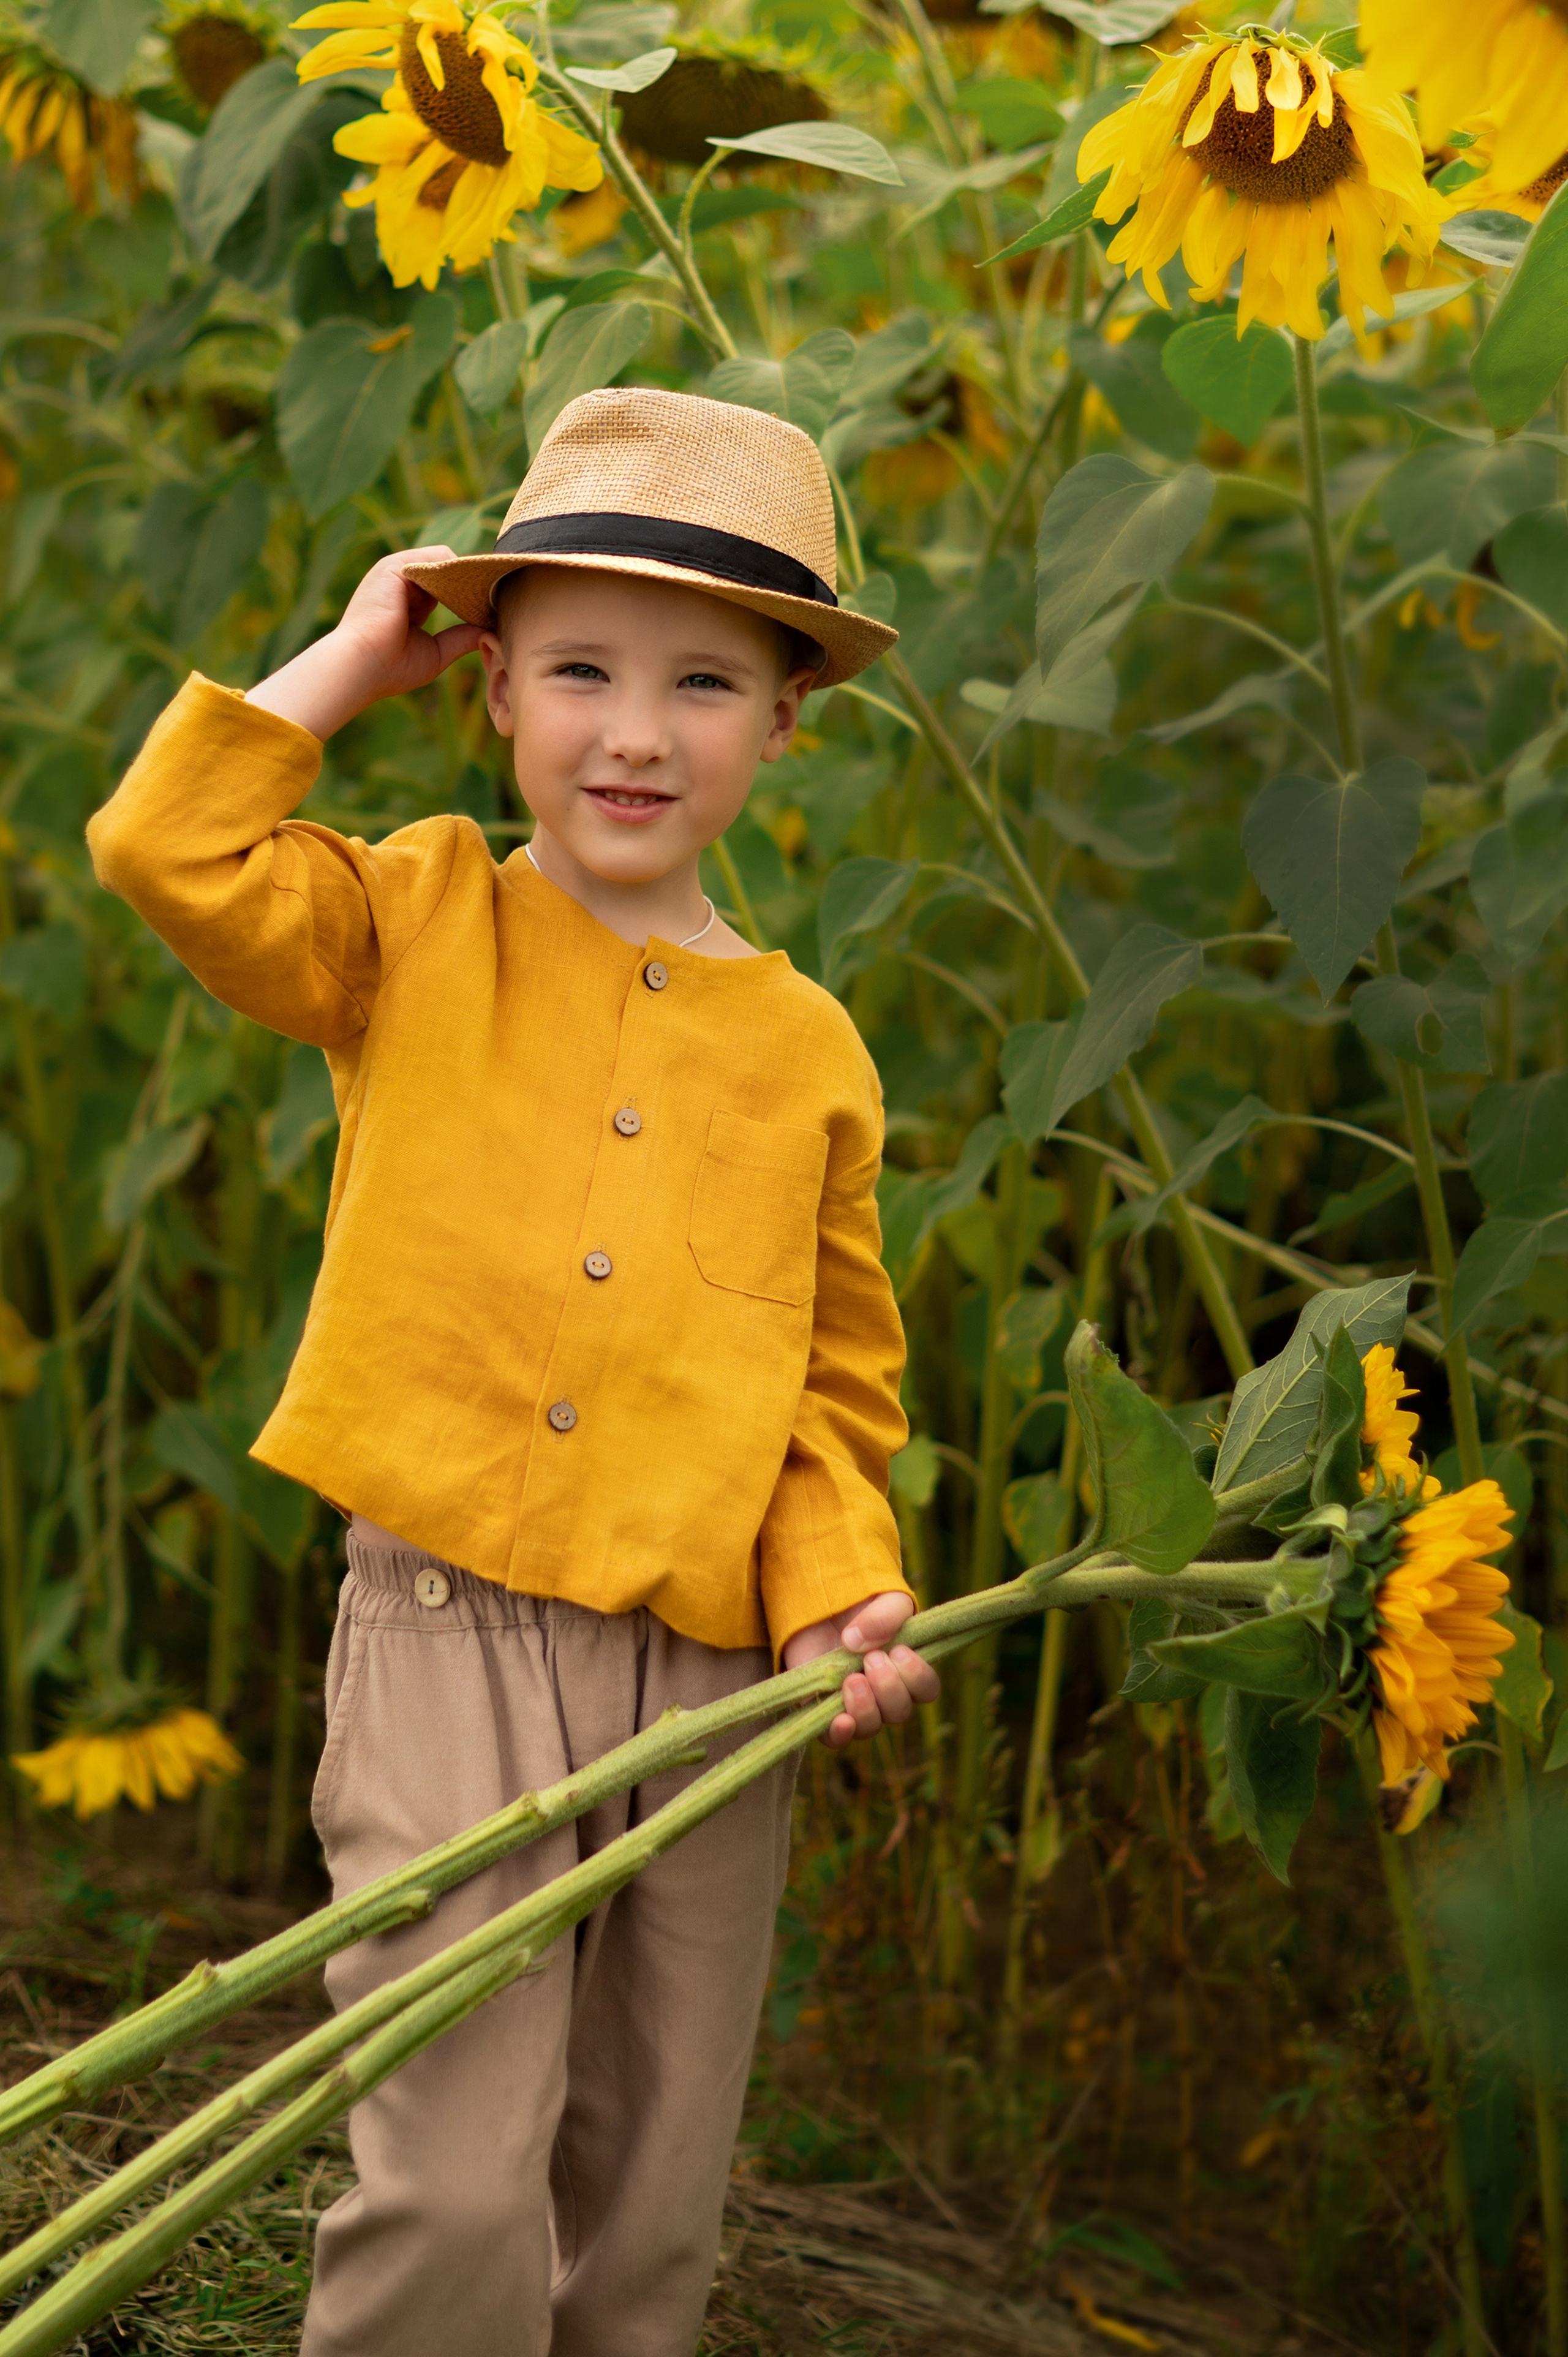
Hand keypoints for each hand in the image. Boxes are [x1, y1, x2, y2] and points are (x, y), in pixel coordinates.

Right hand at [245, 547, 484, 739]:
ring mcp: (396, 571)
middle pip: (447, 571)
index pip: (445, 587)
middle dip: (471, 584)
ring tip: (489, 595)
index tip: (492, 607)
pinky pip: (437, 557)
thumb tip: (487, 633)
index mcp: (408, 602)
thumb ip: (459, 639)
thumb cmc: (391, 668)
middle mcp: (401, 582)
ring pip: (445, 561)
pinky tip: (472, 590)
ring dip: (467, 577)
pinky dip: (457, 570)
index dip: (468, 595)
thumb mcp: (435, 652)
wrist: (361, 666)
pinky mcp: (395, 566)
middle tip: (501, 598)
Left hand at [782, 1591, 938, 1749]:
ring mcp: (854, 1705)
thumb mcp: (882, 1600)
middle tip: (872, 1658)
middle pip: (899, 1712)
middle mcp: (883, 1694)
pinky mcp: (822, 1710)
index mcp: (906, 1670)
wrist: (820, 1604)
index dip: (918, 1677)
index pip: (926, 1690)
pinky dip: (840, 1734)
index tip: (899, 1651)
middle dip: (888, 1686)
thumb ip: (883, 1617)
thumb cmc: (861, 1604)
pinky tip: (842, 1720)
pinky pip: (835, 1739)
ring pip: (871, 1726)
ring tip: (853, 1679)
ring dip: (866, 1706)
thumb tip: (856, 1643)